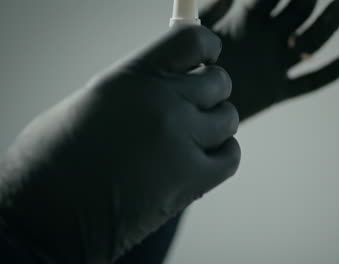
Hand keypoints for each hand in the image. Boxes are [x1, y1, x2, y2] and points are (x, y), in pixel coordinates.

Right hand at [0, 25, 239, 263]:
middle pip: (218, 82)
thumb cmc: (55, 159)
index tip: (207, 60)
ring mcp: (180, 140)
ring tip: (189, 138)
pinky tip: (199, 160)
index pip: (193, 41)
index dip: (206, 49)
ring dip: (214, 126)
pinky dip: (220, 156)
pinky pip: (230, 156)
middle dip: (209, 92)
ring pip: (228, 118)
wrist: (45, 217)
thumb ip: (138, 86)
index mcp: (132, 76)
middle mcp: (162, 102)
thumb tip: (174, 82)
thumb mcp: (94, 102)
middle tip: (192, 107)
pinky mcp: (192, 180)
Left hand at [201, 0, 338, 119]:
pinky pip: (310, 82)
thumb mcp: (199, 32)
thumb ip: (213, 9)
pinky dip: (331, 72)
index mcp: (248, 19)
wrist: (190, 104)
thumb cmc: (187, 65)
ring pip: (311, 43)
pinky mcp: (278, 91)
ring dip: (329, 24)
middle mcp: (267, 39)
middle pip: (300, 12)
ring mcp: (275, 65)